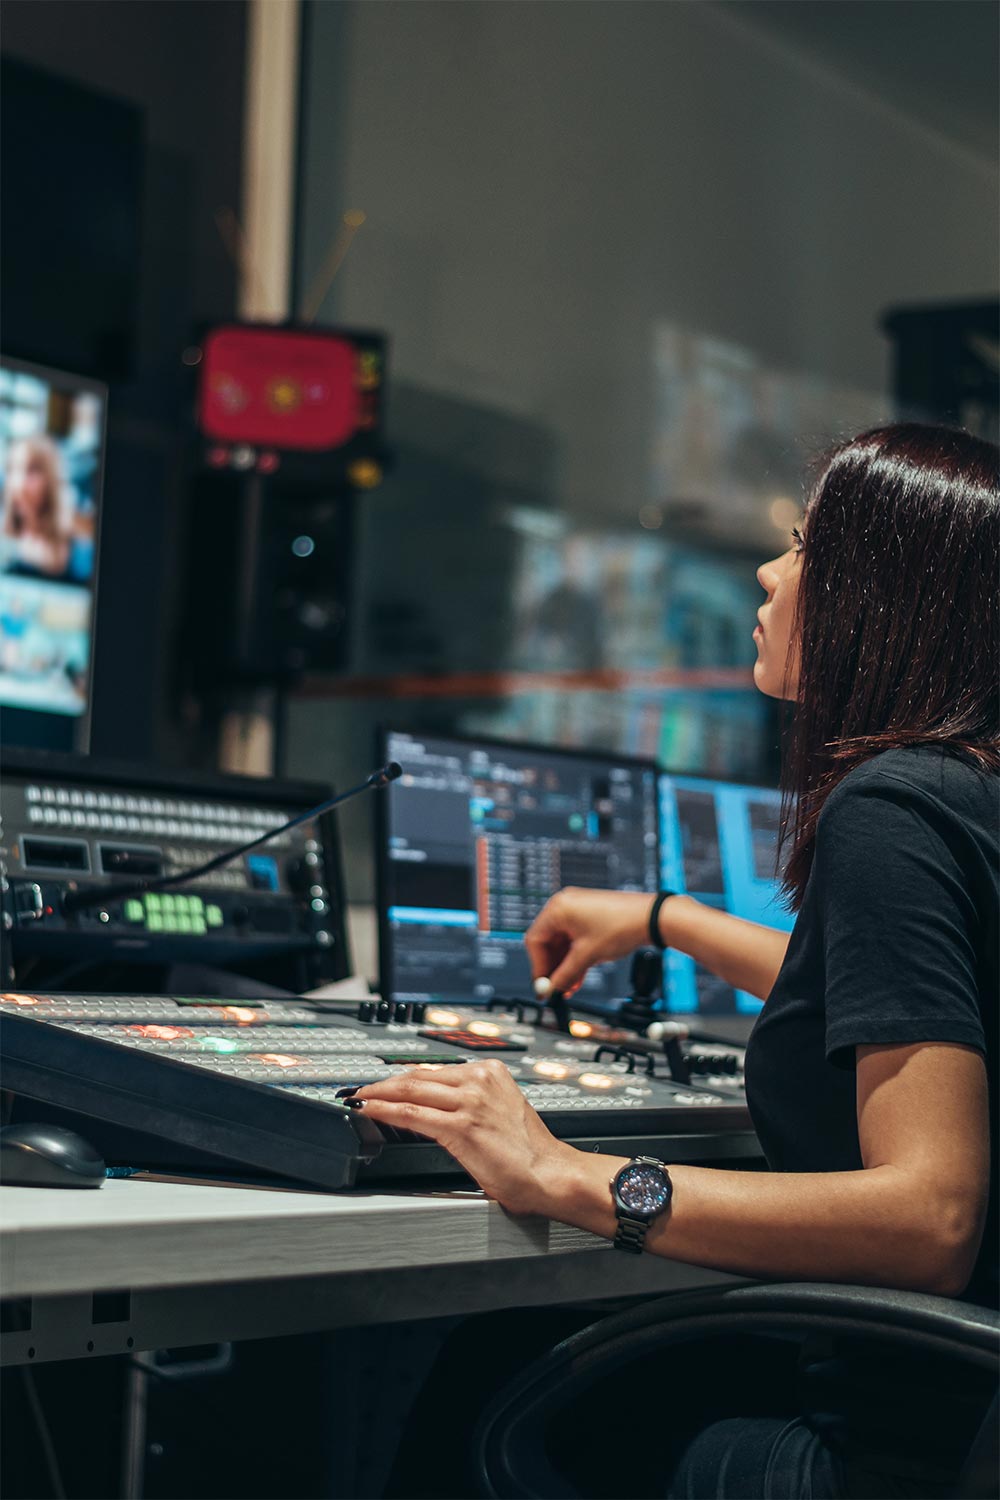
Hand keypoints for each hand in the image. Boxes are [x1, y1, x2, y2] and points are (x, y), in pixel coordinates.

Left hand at [352, 1061, 579, 1216]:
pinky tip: (369, 1111)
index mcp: (490, 1072)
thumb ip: (473, 1103)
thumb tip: (440, 1109)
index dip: (403, 1076)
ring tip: (358, 1098)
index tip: (385, 1082)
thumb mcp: (501, 1111)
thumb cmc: (530, 1153)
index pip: (434, 1069)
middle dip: (383, 1082)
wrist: (550, 1174)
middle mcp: (479, 1080)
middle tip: (361, 1089)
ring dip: (377, 1093)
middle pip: (417, 1075)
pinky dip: (383, 1110)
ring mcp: (470, 1102)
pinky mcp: (461, 1127)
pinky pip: (411, 1114)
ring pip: (409, 1090)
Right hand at [524, 887, 650, 992]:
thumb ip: (565, 974)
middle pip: (547, 942)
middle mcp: (565, 906)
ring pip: (562, 943)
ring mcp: (578, 911)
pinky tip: (578, 976)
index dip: (538, 966)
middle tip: (554, 988)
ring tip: (569, 986)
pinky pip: (574, 939)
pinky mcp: (589, 917)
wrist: (651, 918)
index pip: (535, 940)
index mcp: (558, 908)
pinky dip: (575, 957)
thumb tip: (551, 988)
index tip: (543, 986)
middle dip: (552, 967)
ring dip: (564, 966)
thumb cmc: (621, 925)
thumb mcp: (587, 955)